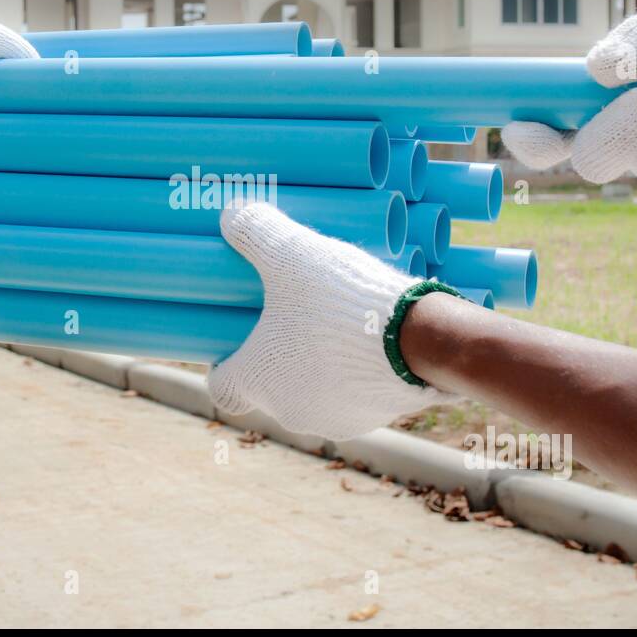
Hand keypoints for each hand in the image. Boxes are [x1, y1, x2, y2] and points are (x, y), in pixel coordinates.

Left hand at [208, 203, 439, 439]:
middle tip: (296, 319)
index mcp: (256, 380)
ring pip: (311, 395)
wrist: (413, 339)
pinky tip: (367, 348)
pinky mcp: (369, 422)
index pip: (223, 388)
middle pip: (269, 388)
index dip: (227, 365)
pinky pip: (350, 400)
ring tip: (336, 329)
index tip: (238, 340)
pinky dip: (352, 380)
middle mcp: (286, 411)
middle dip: (278, 357)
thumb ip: (255, 231)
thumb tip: (230, 212)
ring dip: (316, 370)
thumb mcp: (292, 253)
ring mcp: (330, 423)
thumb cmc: (338, 300)